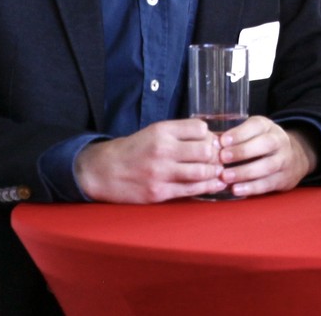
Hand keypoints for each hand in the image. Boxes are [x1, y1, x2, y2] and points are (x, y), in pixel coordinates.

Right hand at [75, 119, 223, 202]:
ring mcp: (161, 173)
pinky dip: (207, 187)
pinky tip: (215, 184)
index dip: (209, 135)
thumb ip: (180, 134)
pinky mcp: (159, 192)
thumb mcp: (153, 132)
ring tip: (217, 171)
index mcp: (161, 131)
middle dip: (216, 154)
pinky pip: (192, 190)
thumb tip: (212, 138)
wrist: (103, 171)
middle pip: (205, 150)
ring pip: (202, 172)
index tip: (210, 141)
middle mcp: (162, 150)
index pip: (199, 128)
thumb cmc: (132, 150)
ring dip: (214, 172)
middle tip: (218, 158)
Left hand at [216, 117, 316, 197]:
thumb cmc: (261, 144)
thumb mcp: (252, 133)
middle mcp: (279, 141)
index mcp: (267, 126)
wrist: (293, 159)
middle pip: (265, 144)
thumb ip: (232, 137)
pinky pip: (267, 184)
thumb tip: (208, 143)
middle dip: (242, 151)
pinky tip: (236, 190)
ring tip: (225, 177)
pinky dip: (251, 188)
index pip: (256, 126)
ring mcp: (283, 160)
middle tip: (222, 158)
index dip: (240, 133)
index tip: (222, 141)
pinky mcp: (283, 179)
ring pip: (267, 166)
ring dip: (244, 172)